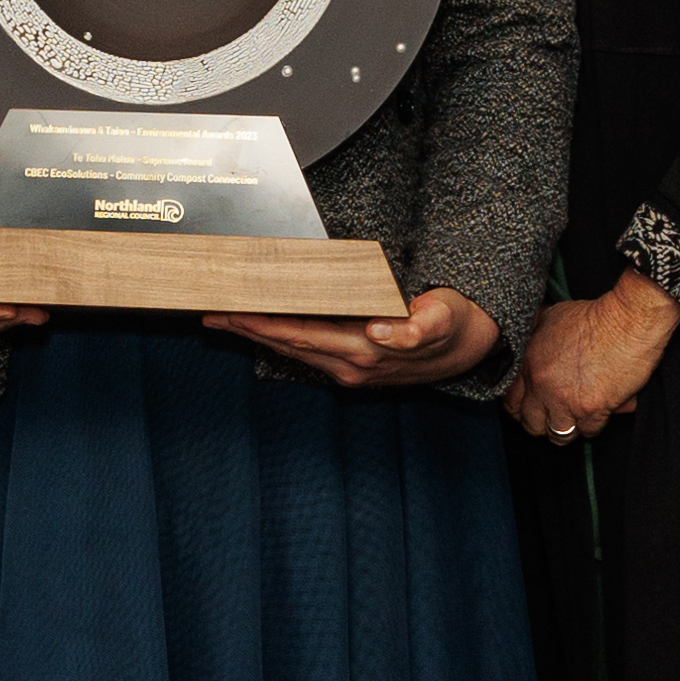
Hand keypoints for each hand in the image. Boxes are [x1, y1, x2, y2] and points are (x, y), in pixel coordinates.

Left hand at [206, 286, 499, 393]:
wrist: (470, 350)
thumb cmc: (455, 323)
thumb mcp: (446, 319)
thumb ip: (420, 326)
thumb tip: (384, 331)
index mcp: (367, 350)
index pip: (302, 335)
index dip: (264, 324)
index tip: (233, 311)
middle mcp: (351, 365)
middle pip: (287, 345)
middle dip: (247, 329)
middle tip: (209, 310)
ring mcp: (350, 370)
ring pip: (293, 351)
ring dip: (257, 336)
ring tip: (224, 317)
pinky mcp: (352, 367)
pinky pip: (306, 353)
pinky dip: (279, 339)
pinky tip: (263, 328)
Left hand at [503, 279, 678, 445]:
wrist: (628, 320)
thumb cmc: (596, 315)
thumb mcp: (553, 318)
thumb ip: (536, 339)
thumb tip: (533, 350)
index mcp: (529, 363)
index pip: (511, 402)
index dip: (522, 410)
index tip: (532, 410)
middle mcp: (542, 384)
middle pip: (532, 424)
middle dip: (544, 423)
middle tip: (556, 416)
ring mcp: (564, 399)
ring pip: (557, 434)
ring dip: (569, 428)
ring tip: (578, 418)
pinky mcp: (590, 409)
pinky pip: (587, 432)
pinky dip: (595, 425)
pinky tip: (600, 411)